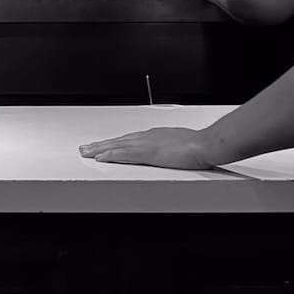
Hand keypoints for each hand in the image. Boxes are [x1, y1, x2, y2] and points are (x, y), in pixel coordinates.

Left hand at [79, 127, 215, 168]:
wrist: (207, 144)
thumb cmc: (200, 145)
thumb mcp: (181, 145)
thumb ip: (172, 148)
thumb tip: (171, 153)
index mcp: (154, 136)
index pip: (128, 140)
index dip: (114, 143)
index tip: (103, 146)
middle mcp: (146, 137)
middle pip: (118, 141)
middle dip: (102, 145)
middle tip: (86, 148)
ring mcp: (146, 144)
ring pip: (117, 146)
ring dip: (100, 149)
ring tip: (86, 152)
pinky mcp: (148, 152)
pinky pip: (124, 154)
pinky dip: (111, 155)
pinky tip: (100, 157)